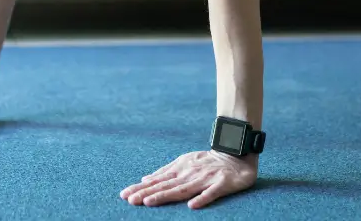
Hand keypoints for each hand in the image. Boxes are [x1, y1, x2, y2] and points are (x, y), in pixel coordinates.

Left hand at [120, 150, 257, 209]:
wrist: (235, 154)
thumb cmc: (208, 161)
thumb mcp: (185, 162)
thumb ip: (166, 171)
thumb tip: (145, 178)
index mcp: (180, 169)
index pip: (157, 181)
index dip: (141, 188)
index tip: (125, 195)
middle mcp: (190, 174)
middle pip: (165, 185)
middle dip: (147, 193)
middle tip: (130, 200)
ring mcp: (205, 179)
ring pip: (183, 189)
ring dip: (165, 195)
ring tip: (149, 202)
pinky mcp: (222, 184)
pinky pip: (211, 193)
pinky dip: (202, 199)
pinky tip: (192, 206)